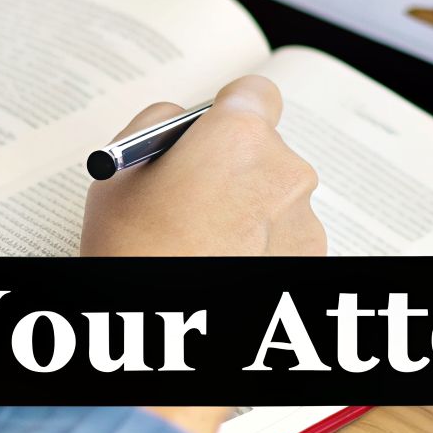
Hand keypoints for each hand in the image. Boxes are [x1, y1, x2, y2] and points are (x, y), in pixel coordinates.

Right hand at [82, 75, 324, 432]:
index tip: (209, 131)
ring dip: (248, 212)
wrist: (165, 340)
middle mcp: (284, 171)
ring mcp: (304, 220)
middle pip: (263, 150)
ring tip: (198, 246)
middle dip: (232, 167)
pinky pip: (286, 238)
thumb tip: (179, 124)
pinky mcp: (313, 263)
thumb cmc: (133, 256)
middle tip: (190, 198)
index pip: (255, 93)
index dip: (228, 111)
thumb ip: (155, 127)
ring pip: (276, 197)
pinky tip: (221, 269)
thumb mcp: (118, 174)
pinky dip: (262, 249)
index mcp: (238, 136)